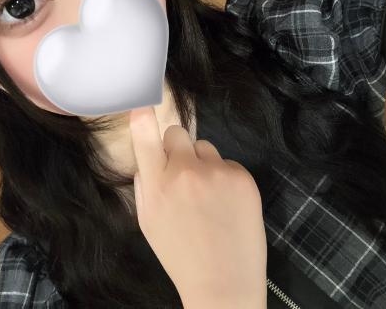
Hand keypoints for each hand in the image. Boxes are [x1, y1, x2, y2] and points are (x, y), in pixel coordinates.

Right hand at [129, 105, 266, 307]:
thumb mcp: (148, 223)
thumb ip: (144, 185)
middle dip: (177, 148)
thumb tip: (148, 159)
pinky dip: (225, 178)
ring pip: (205, 148)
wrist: (223, 282)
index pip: (146, 137)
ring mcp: (217, 172)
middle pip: (177, 132)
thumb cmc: (180, 255)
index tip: (142, 105)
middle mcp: (185, 172)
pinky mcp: (243, 177)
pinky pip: (228, 163)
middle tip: (183, 173)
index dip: (143, 117)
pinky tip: (226, 204)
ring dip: (203, 163)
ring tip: (208, 197)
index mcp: (157, 186)